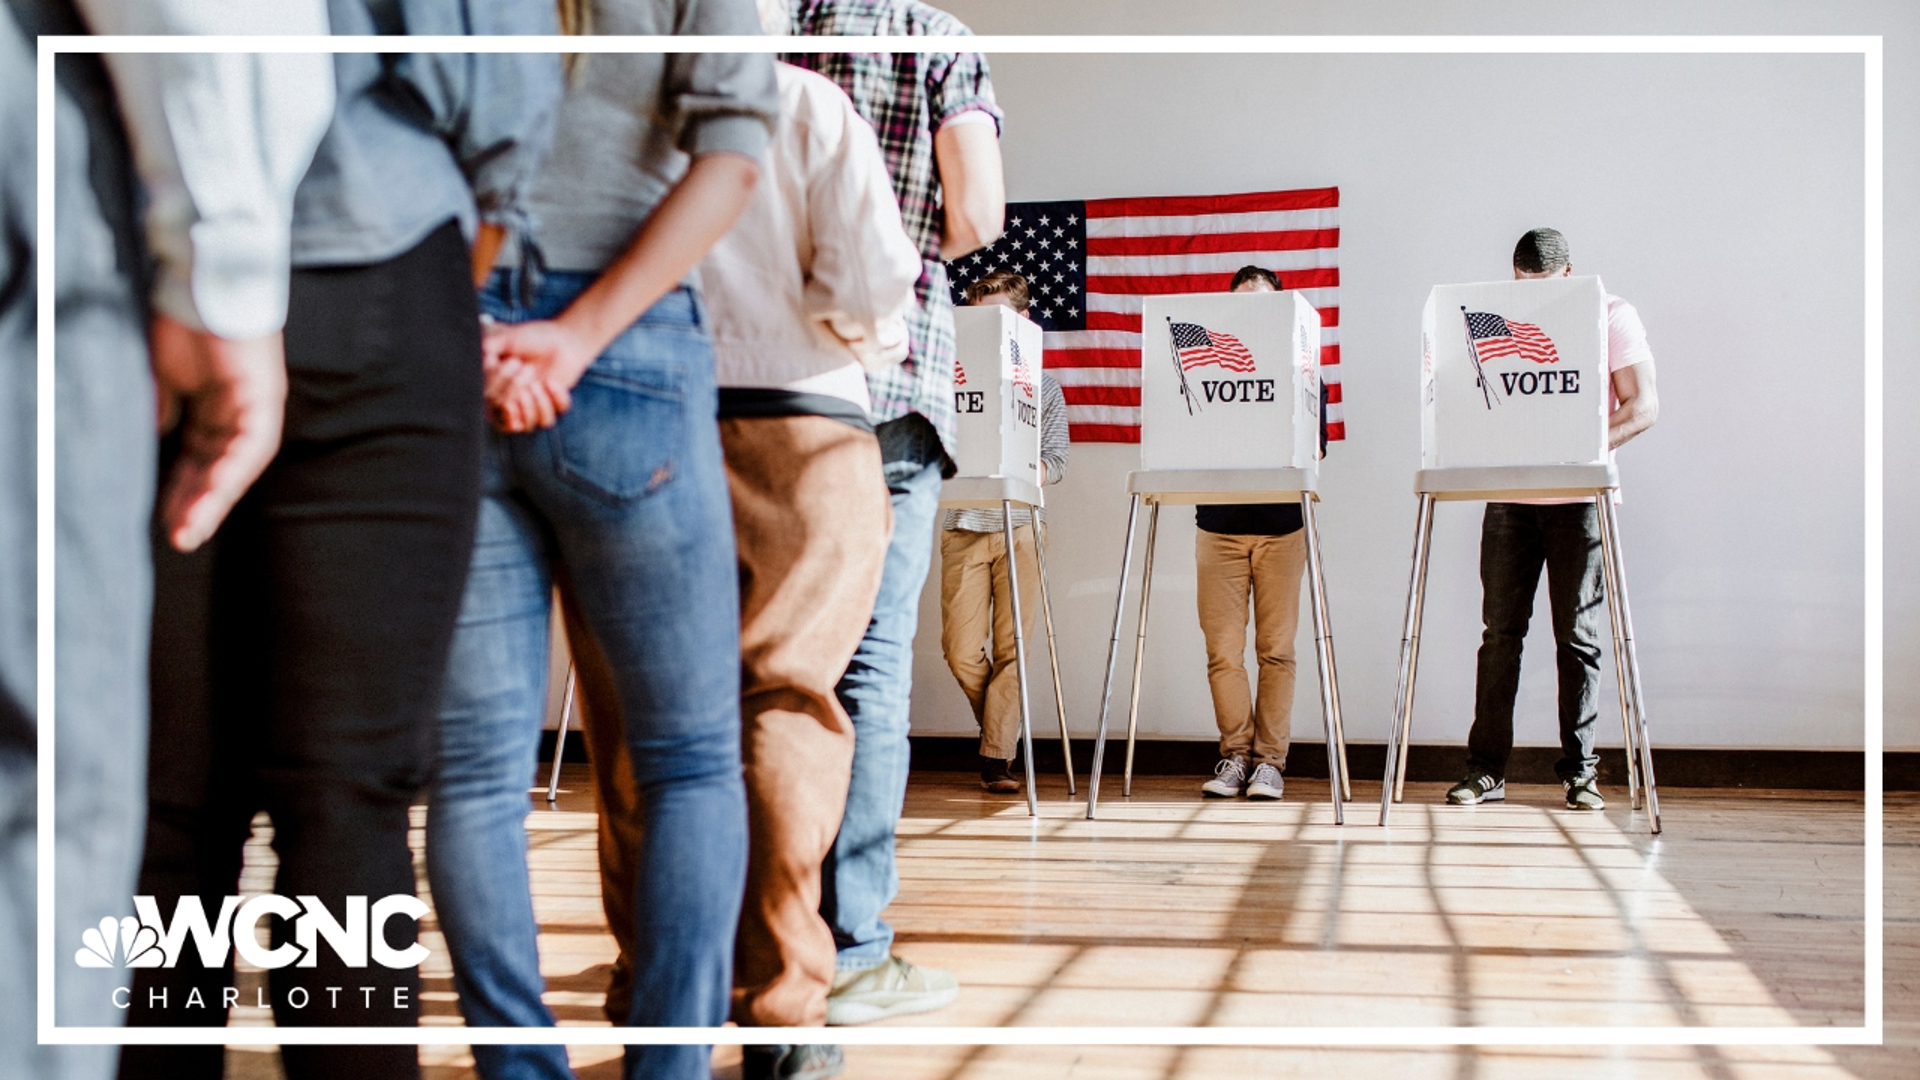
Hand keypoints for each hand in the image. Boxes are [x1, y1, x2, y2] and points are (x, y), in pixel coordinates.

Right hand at [150, 313, 287, 552]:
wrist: (199, 279)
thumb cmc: (181, 320)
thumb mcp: (165, 375)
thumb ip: (166, 408)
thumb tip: (157, 436)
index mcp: (218, 408)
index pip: (202, 460)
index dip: (183, 491)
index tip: (166, 523)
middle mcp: (240, 412)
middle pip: (219, 469)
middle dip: (196, 505)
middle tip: (178, 539)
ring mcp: (255, 405)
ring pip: (236, 466)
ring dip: (212, 499)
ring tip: (190, 530)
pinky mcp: (262, 397)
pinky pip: (249, 445)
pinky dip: (230, 471)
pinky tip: (211, 496)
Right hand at [480, 318, 595, 430]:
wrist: (560, 339)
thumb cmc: (530, 338)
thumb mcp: (506, 338)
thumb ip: (490, 346)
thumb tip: (482, 355)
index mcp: (494, 389)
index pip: (487, 404)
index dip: (493, 389)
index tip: (500, 364)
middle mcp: (511, 403)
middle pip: (505, 419)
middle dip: (513, 392)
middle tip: (525, 368)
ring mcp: (531, 407)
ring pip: (529, 426)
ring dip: (532, 405)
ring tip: (537, 382)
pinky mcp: (551, 408)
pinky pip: (550, 418)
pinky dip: (552, 401)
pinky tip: (552, 382)